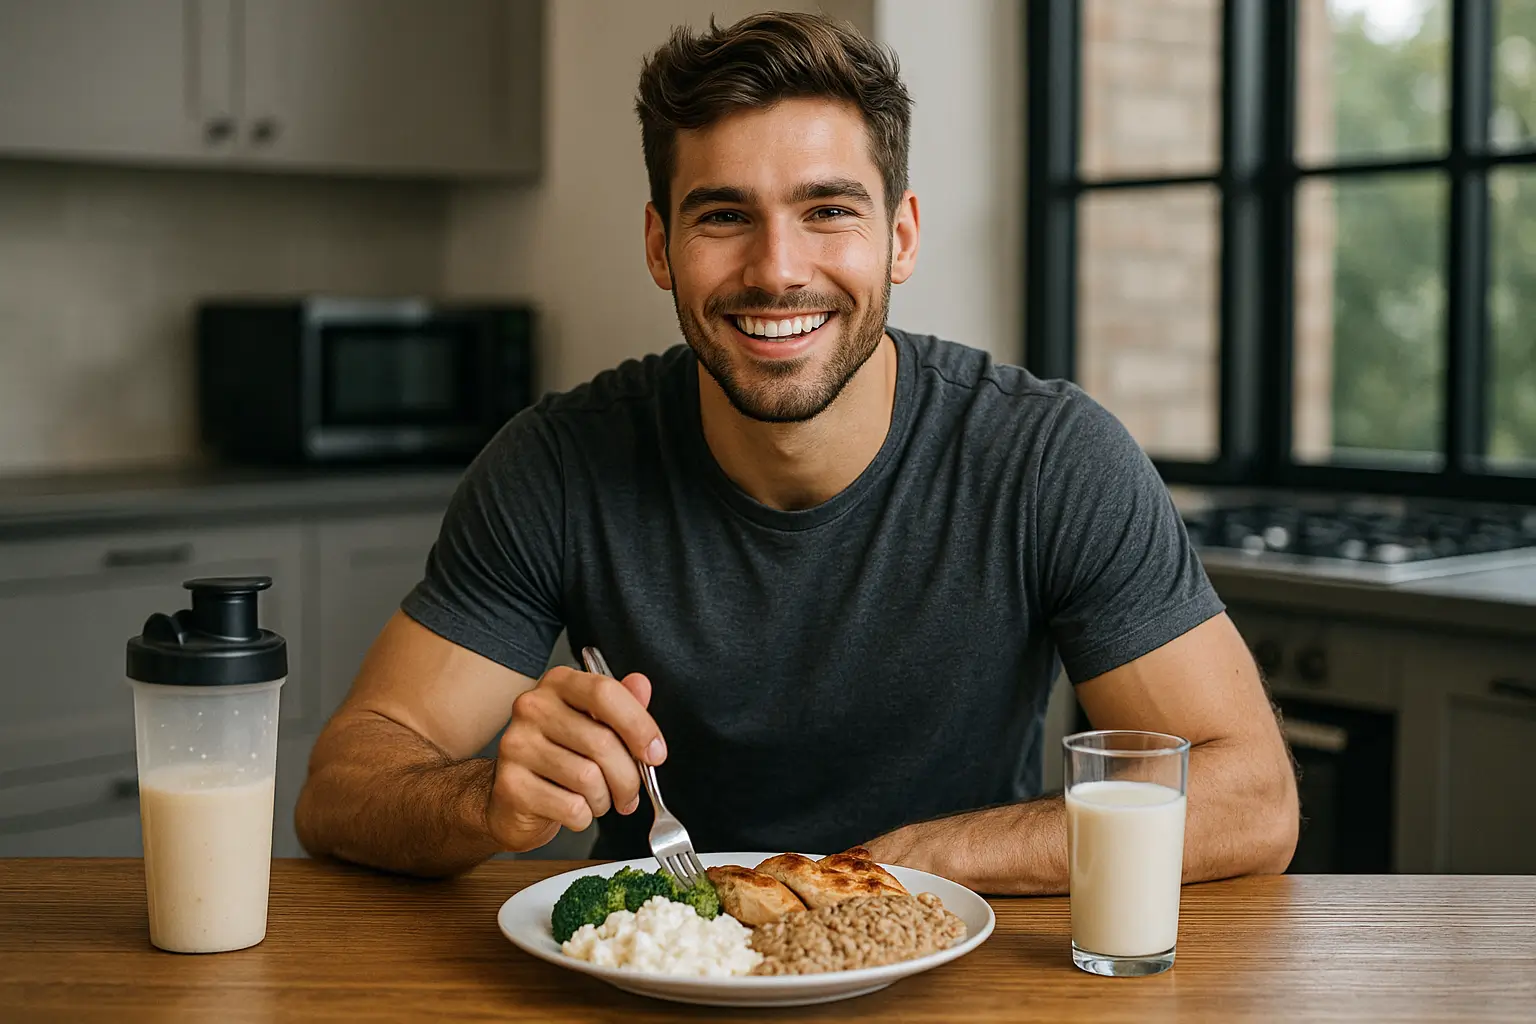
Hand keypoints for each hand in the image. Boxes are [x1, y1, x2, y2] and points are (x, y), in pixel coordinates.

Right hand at [486, 665, 665, 851]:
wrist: (513, 798)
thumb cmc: (560, 756)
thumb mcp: (594, 724)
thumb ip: (621, 705)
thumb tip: (641, 685)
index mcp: (559, 684)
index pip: (605, 693)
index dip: (640, 726)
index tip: (656, 753)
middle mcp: (533, 707)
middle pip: (602, 741)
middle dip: (628, 777)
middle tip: (629, 792)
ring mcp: (517, 745)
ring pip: (588, 778)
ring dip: (605, 799)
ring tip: (598, 799)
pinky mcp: (511, 785)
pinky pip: (571, 807)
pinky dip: (585, 817)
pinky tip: (575, 809)